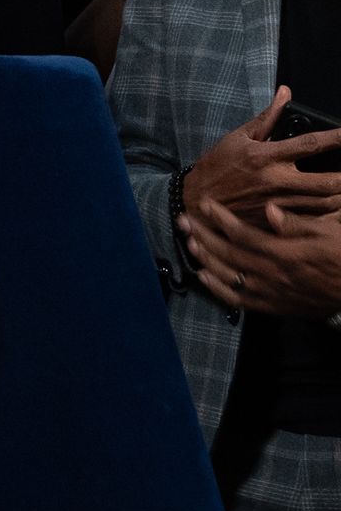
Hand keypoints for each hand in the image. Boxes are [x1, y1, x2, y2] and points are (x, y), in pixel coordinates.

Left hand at [181, 199, 340, 315]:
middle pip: (227, 253)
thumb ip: (296, 224)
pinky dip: (217, 288)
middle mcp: (272, 274)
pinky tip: (203, 276)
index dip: (220, 218)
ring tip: (189, 242)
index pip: (242, 233)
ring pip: (227, 276)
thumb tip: (268, 209)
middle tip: (183, 220)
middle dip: (202, 235)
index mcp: (284, 253)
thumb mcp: (329, 233)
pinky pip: (238, 300)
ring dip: (205, 258)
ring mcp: (270, 292)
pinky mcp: (273, 306)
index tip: (205, 203)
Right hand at [185, 87, 340, 222]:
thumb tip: (285, 92)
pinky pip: (309, 221)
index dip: (338, 138)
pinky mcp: (273, 222)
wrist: (194, 202)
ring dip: (340, 197)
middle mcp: (275, 180)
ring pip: (324, 204)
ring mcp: (276, 204)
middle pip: (327, 182)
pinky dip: (325, 215)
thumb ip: (267, 117)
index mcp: (266, 156)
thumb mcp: (237, 137)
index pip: (311, 143)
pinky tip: (330, 208)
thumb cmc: (216, 167)